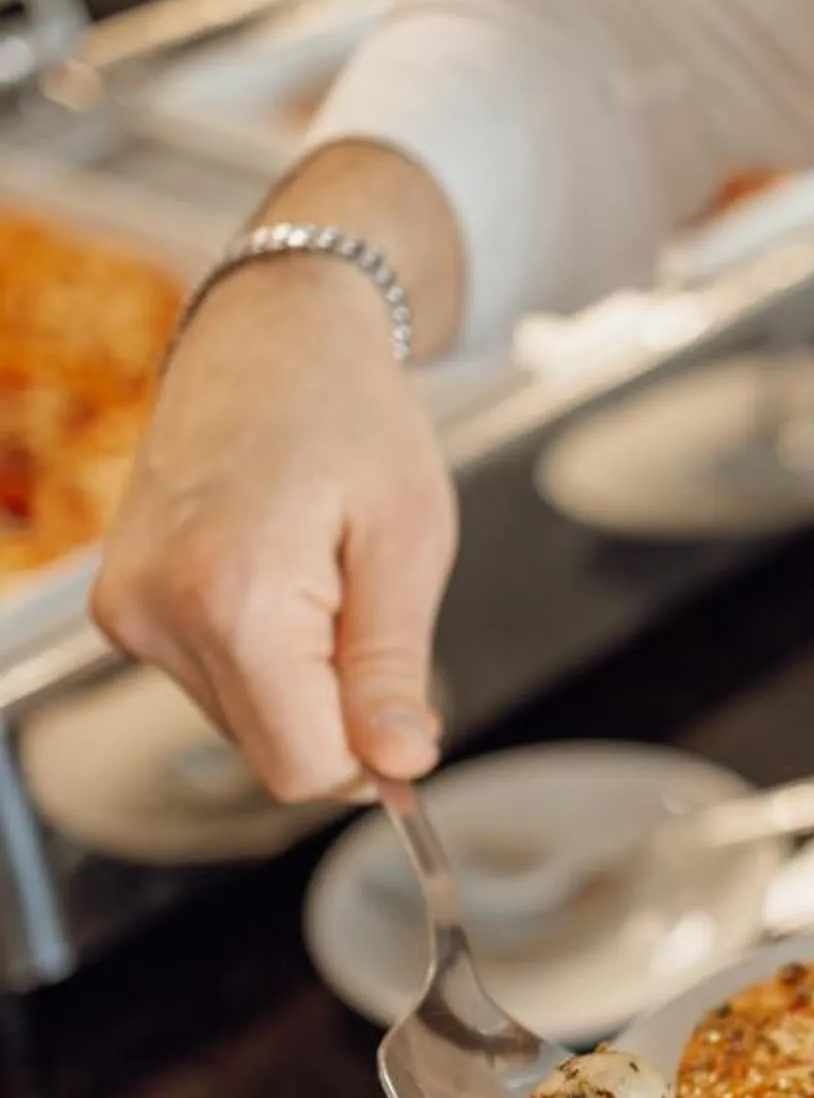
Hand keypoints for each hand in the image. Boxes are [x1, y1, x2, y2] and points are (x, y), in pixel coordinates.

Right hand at [94, 256, 455, 800]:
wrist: (270, 330)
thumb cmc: (349, 411)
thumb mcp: (408, 539)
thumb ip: (393, 667)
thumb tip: (398, 766)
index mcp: (230, 599)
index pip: (303, 767)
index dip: (368, 756)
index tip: (405, 708)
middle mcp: (156, 613)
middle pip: (268, 751)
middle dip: (333, 709)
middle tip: (360, 606)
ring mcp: (127, 610)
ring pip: (241, 720)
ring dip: (298, 678)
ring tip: (315, 574)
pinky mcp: (120, 606)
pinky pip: (210, 679)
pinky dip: (260, 652)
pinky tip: (275, 571)